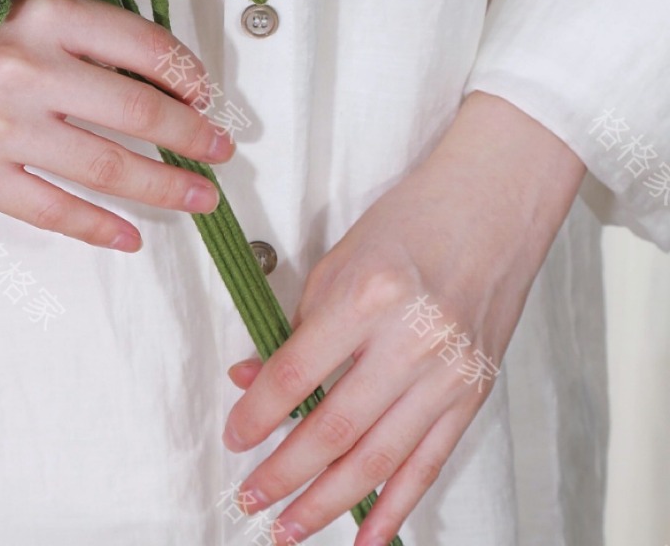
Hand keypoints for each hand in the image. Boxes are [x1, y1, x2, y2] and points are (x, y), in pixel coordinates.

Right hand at [0, 0, 234, 250]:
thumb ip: (69, 27)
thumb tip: (145, 68)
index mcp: (44, 13)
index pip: (143, 46)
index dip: (188, 75)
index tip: (207, 94)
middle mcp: (30, 68)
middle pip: (139, 112)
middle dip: (192, 137)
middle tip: (221, 153)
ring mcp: (1, 127)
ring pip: (108, 167)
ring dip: (164, 187)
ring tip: (200, 199)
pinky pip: (51, 208)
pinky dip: (98, 226)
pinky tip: (130, 237)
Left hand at [220, 92, 586, 544]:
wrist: (489, 209)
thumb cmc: (409, 223)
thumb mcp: (337, 263)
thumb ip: (297, 327)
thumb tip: (252, 380)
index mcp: (368, 297)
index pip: (298, 374)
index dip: (259, 414)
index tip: (234, 437)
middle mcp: (411, 341)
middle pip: (336, 427)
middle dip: (286, 472)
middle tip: (250, 497)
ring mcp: (448, 373)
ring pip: (379, 458)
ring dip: (330, 501)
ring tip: (290, 527)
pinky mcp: (473, 393)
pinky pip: (428, 462)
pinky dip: (395, 504)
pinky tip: (365, 535)